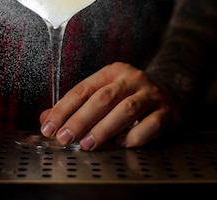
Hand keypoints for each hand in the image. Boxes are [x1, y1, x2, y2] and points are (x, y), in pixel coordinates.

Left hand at [39, 61, 181, 150]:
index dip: (63, 109)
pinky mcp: (167, 111)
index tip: (49, 127)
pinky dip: (134, 136)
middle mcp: (132, 78)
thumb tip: (46, 119)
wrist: (170, 95)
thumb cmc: (129, 97)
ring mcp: (151, 93)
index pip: (82, 89)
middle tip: (64, 138)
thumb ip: (76, 107)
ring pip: (126, 110)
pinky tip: (121, 143)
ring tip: (87, 144)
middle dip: (80, 120)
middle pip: (102, 98)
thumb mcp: (103, 95)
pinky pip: (150, 124)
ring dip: (104, 129)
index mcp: (112, 72)